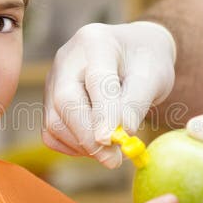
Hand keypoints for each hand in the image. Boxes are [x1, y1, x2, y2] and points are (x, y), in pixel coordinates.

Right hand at [43, 22, 176, 168]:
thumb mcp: (153, 77)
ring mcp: (53, 79)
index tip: (111, 141)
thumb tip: (120, 136)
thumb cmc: (146, 62)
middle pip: (66, 101)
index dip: (102, 113)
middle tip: (114, 160)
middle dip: (88, 136)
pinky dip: (73, 145)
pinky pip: (52, 132)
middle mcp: (67, 59)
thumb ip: (135, 104)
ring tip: (113, 149)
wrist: (132, 52)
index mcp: (96, 42)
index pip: (96, 80)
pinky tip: (96, 142)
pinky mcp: (49, 100)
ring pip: (55, 121)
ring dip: (83, 144)